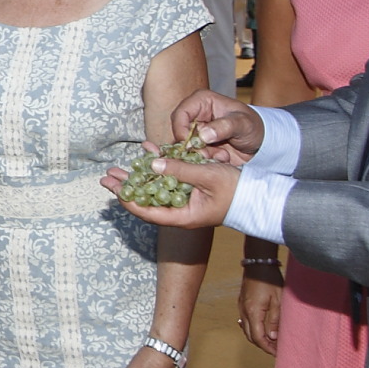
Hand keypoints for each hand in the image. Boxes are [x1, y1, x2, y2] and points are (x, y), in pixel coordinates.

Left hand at [103, 147, 237, 229]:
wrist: (261, 194)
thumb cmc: (237, 190)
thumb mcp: (208, 177)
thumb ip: (181, 170)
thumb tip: (153, 165)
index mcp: (182, 216)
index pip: (147, 211)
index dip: (128, 200)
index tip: (113, 189)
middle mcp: (180, 211)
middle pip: (146, 200)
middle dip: (126, 187)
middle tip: (107, 176)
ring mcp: (186, 200)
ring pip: (156, 187)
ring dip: (139, 175)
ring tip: (119, 166)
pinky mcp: (192, 189)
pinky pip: (171, 178)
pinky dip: (160, 165)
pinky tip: (149, 151)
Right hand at [169, 90, 264, 164]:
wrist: (262, 142)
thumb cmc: (253, 126)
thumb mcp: (242, 124)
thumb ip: (224, 127)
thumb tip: (203, 135)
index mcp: (202, 101)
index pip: (179, 115)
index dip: (181, 130)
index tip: (191, 146)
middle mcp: (196, 115)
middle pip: (180, 133)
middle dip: (193, 147)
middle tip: (209, 155)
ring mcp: (197, 131)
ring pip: (186, 147)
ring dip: (202, 155)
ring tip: (223, 156)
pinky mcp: (201, 145)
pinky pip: (194, 155)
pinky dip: (206, 160)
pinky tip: (223, 158)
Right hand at [238, 260, 284, 354]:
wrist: (258, 263)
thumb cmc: (270, 279)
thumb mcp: (278, 300)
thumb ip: (275, 319)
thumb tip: (273, 337)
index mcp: (253, 312)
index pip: (258, 337)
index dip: (267, 348)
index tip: (277, 353)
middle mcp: (244, 312)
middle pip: (251, 336)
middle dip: (263, 345)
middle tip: (276, 349)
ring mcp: (241, 307)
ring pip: (247, 329)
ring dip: (258, 337)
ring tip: (272, 340)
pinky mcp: (242, 303)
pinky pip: (246, 321)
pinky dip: (254, 328)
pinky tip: (263, 329)